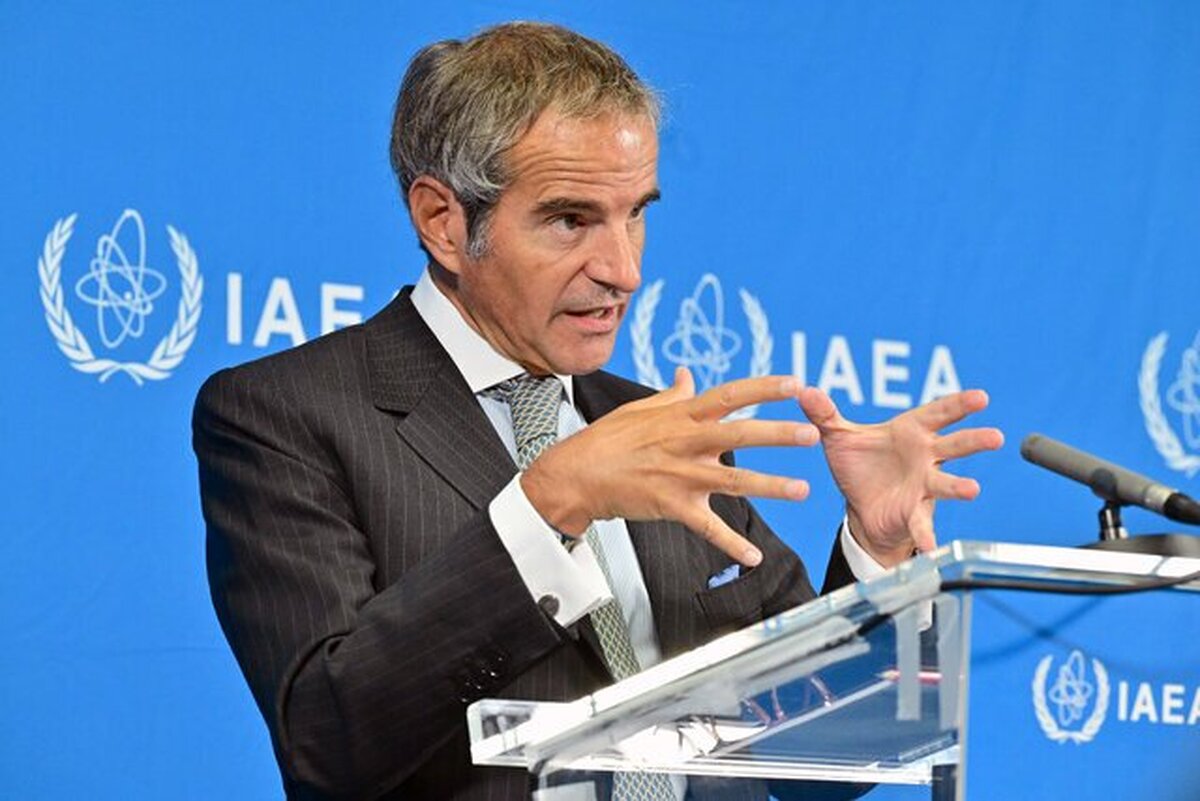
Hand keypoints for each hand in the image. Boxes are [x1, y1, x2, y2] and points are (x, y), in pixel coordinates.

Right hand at [522, 368, 818, 566]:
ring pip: (733, 481)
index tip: (794, 383)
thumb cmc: (607, 439)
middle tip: (812, 435)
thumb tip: (688, 374)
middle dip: (778, 435)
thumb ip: (672, 394)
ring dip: (770, 486)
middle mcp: (685, 442)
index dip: (763, 389)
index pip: (729, 396)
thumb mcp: (640, 409)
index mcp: (681, 415)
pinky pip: (708, 527)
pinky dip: (731, 544)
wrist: (577, 475)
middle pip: (739, 435)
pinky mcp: (672, 506)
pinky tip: (753, 557)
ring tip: (802, 490)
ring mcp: (680, 475)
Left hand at [798, 388, 1003, 566]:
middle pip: (954, 446)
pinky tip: (931, 548)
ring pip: (945, 483)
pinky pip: (921, 524)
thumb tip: (804, 390)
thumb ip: (824, 413)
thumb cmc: (860, 463)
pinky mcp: (914, 512)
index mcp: (912, 431)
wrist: (860, 505)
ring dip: (959, 486)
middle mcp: (925, 457)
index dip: (959, 404)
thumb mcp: (839, 436)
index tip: (981, 397)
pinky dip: (926, 536)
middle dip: (973, 440)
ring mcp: (924, 486)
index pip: (939, 413)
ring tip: (972, 489)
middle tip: (995, 436)